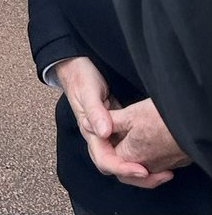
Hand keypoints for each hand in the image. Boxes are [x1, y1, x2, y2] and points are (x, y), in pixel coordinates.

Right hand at [55, 58, 175, 188]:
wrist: (76, 65)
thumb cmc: (80, 77)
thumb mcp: (87, 91)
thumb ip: (95, 112)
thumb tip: (104, 133)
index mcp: (90, 132)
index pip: (105, 161)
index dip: (123, 168)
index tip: (142, 170)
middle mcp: (99, 138)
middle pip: (117, 168)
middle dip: (138, 177)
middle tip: (162, 175)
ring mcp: (109, 134)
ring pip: (125, 160)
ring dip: (143, 170)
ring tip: (165, 171)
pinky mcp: (118, 128)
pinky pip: (130, 148)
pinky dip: (143, 156)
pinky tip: (158, 155)